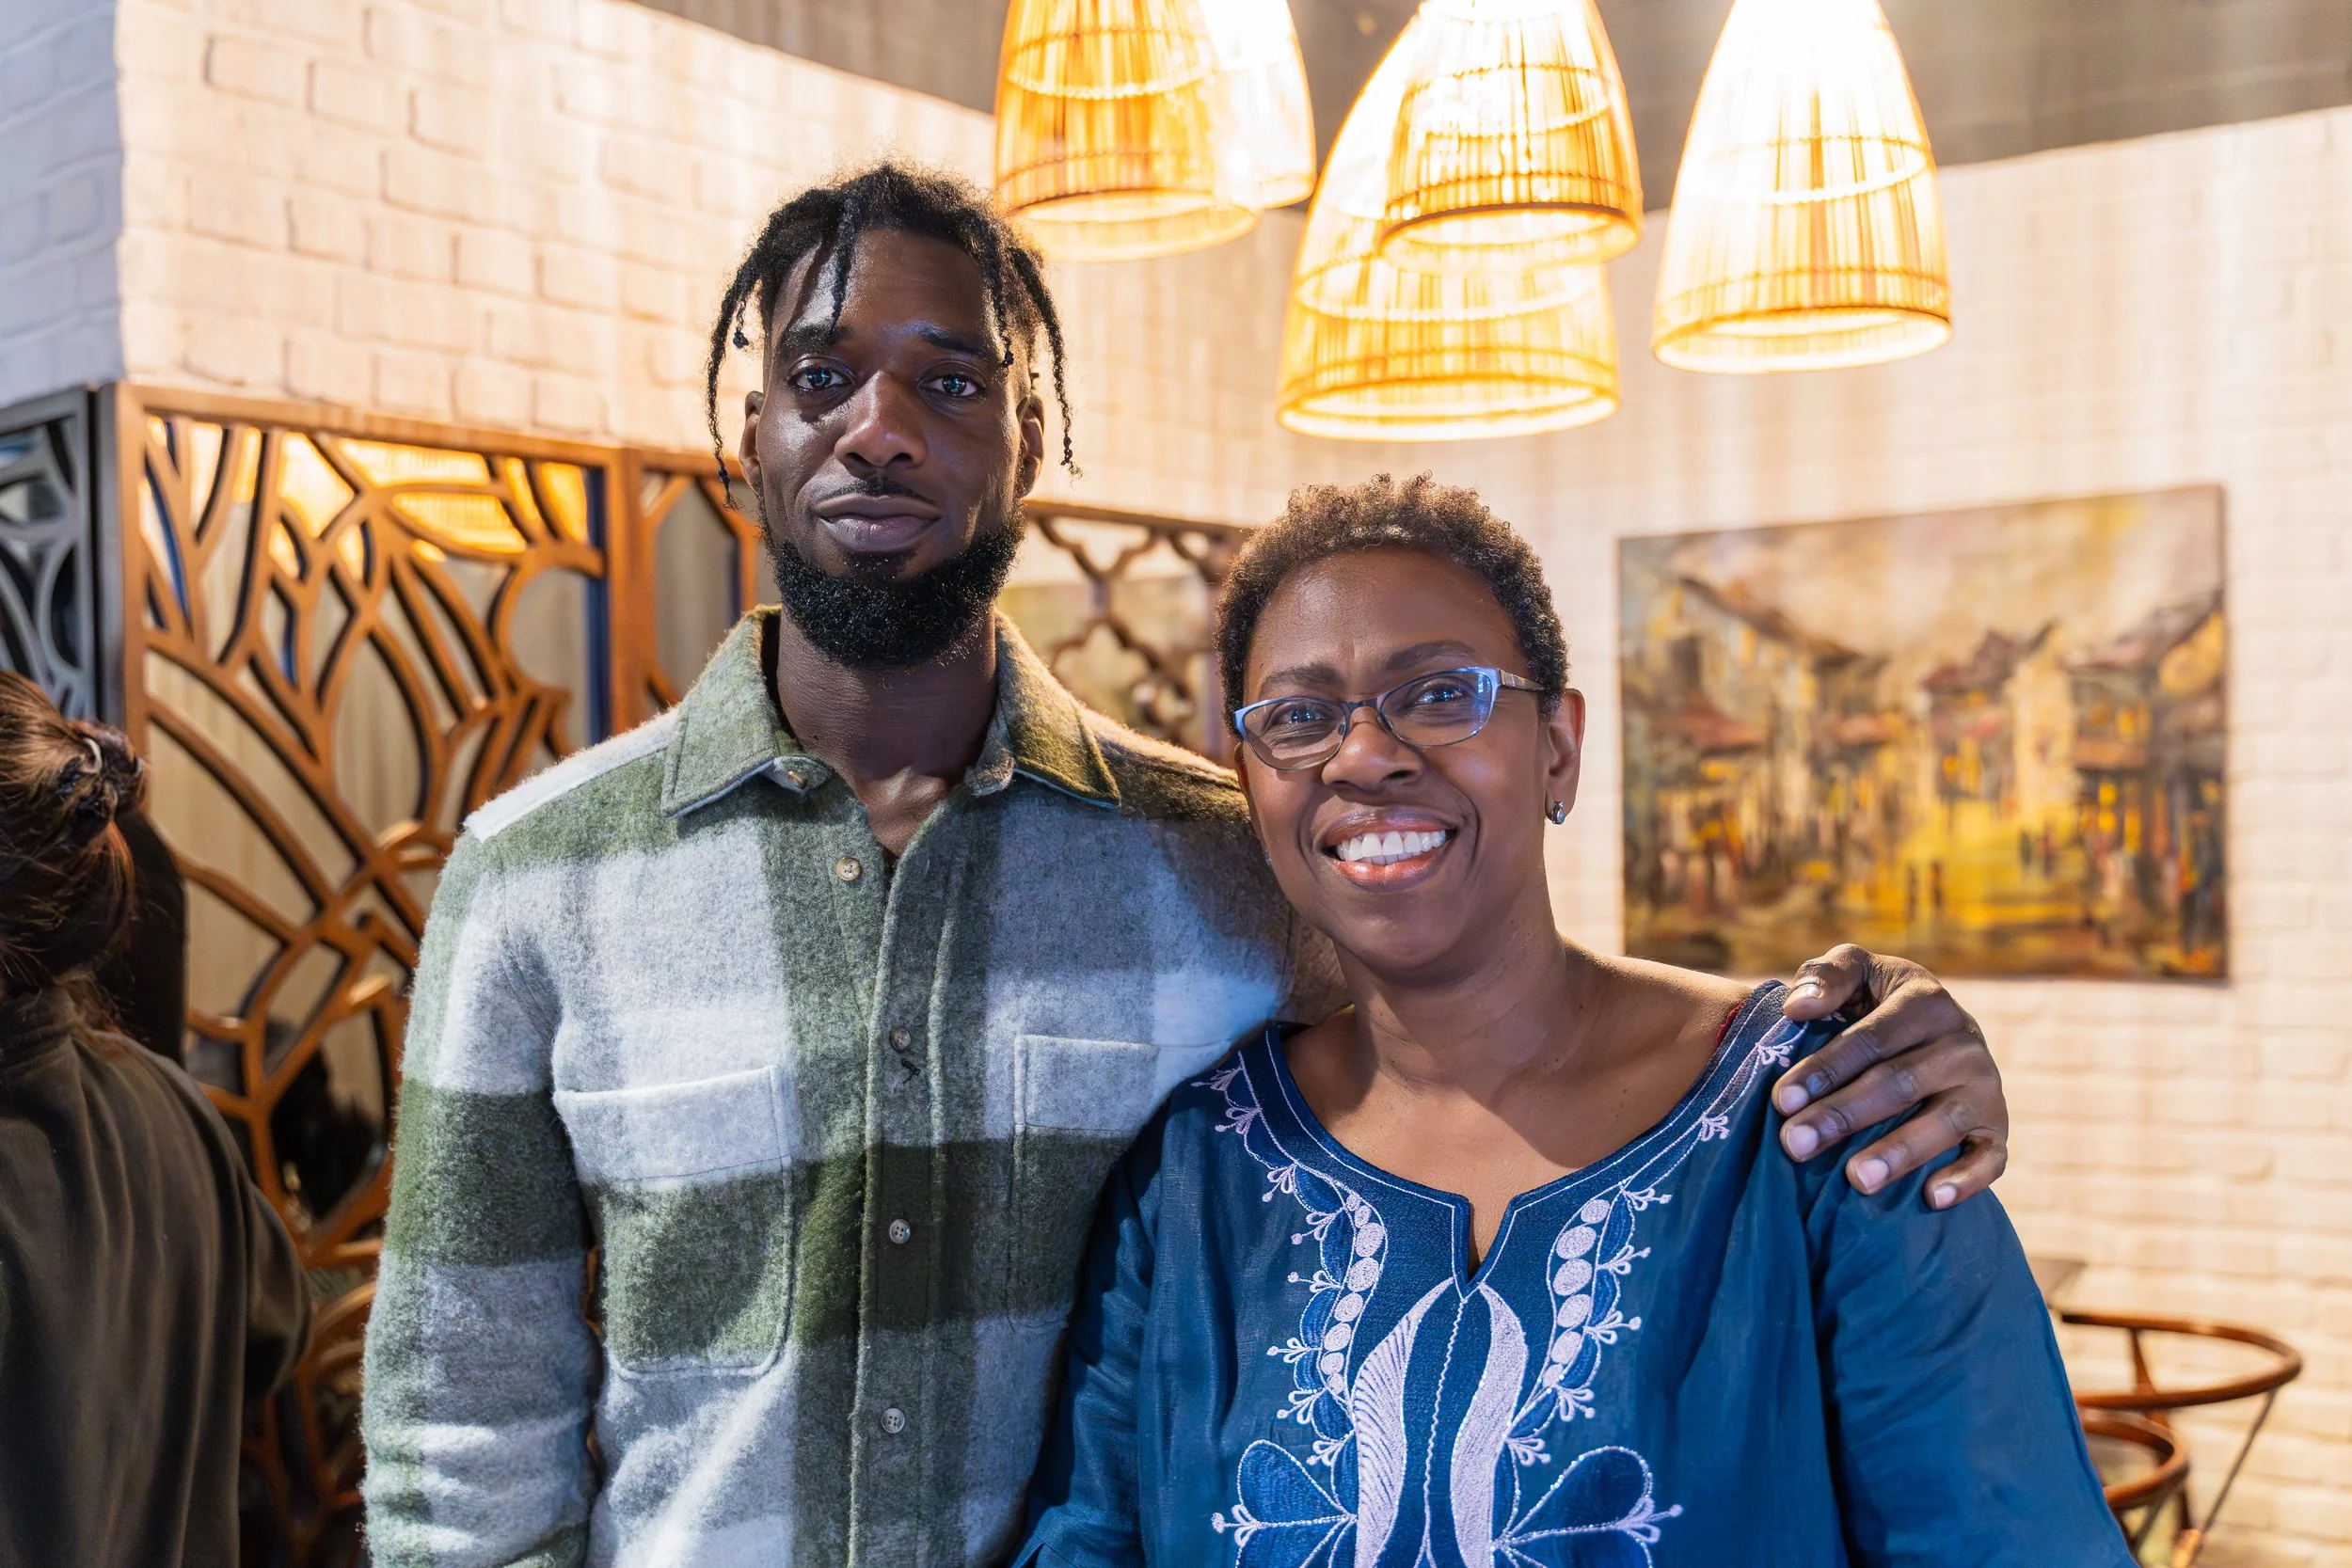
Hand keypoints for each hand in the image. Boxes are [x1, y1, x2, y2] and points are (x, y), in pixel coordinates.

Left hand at [1772, 944, 2008, 1209]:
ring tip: (1855, 1179)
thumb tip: (1799, 1008)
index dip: (1826, 1069)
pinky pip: (1992, 1157)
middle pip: (1900, 1083)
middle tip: (1796, 1144)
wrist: (1934, 1024)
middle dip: (1844, 1115)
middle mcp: (1963, 1043)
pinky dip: (1966, 1179)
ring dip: (1900, 1153)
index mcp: (1926, 1002)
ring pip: (1944, 1122)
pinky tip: (1930, 1198)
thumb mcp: (1856, 971)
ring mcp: (1985, 1086)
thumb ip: (1826, 976)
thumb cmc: (1877, 1001)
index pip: (1870, 1040)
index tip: (1783, 1100)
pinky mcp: (1996, 1124)